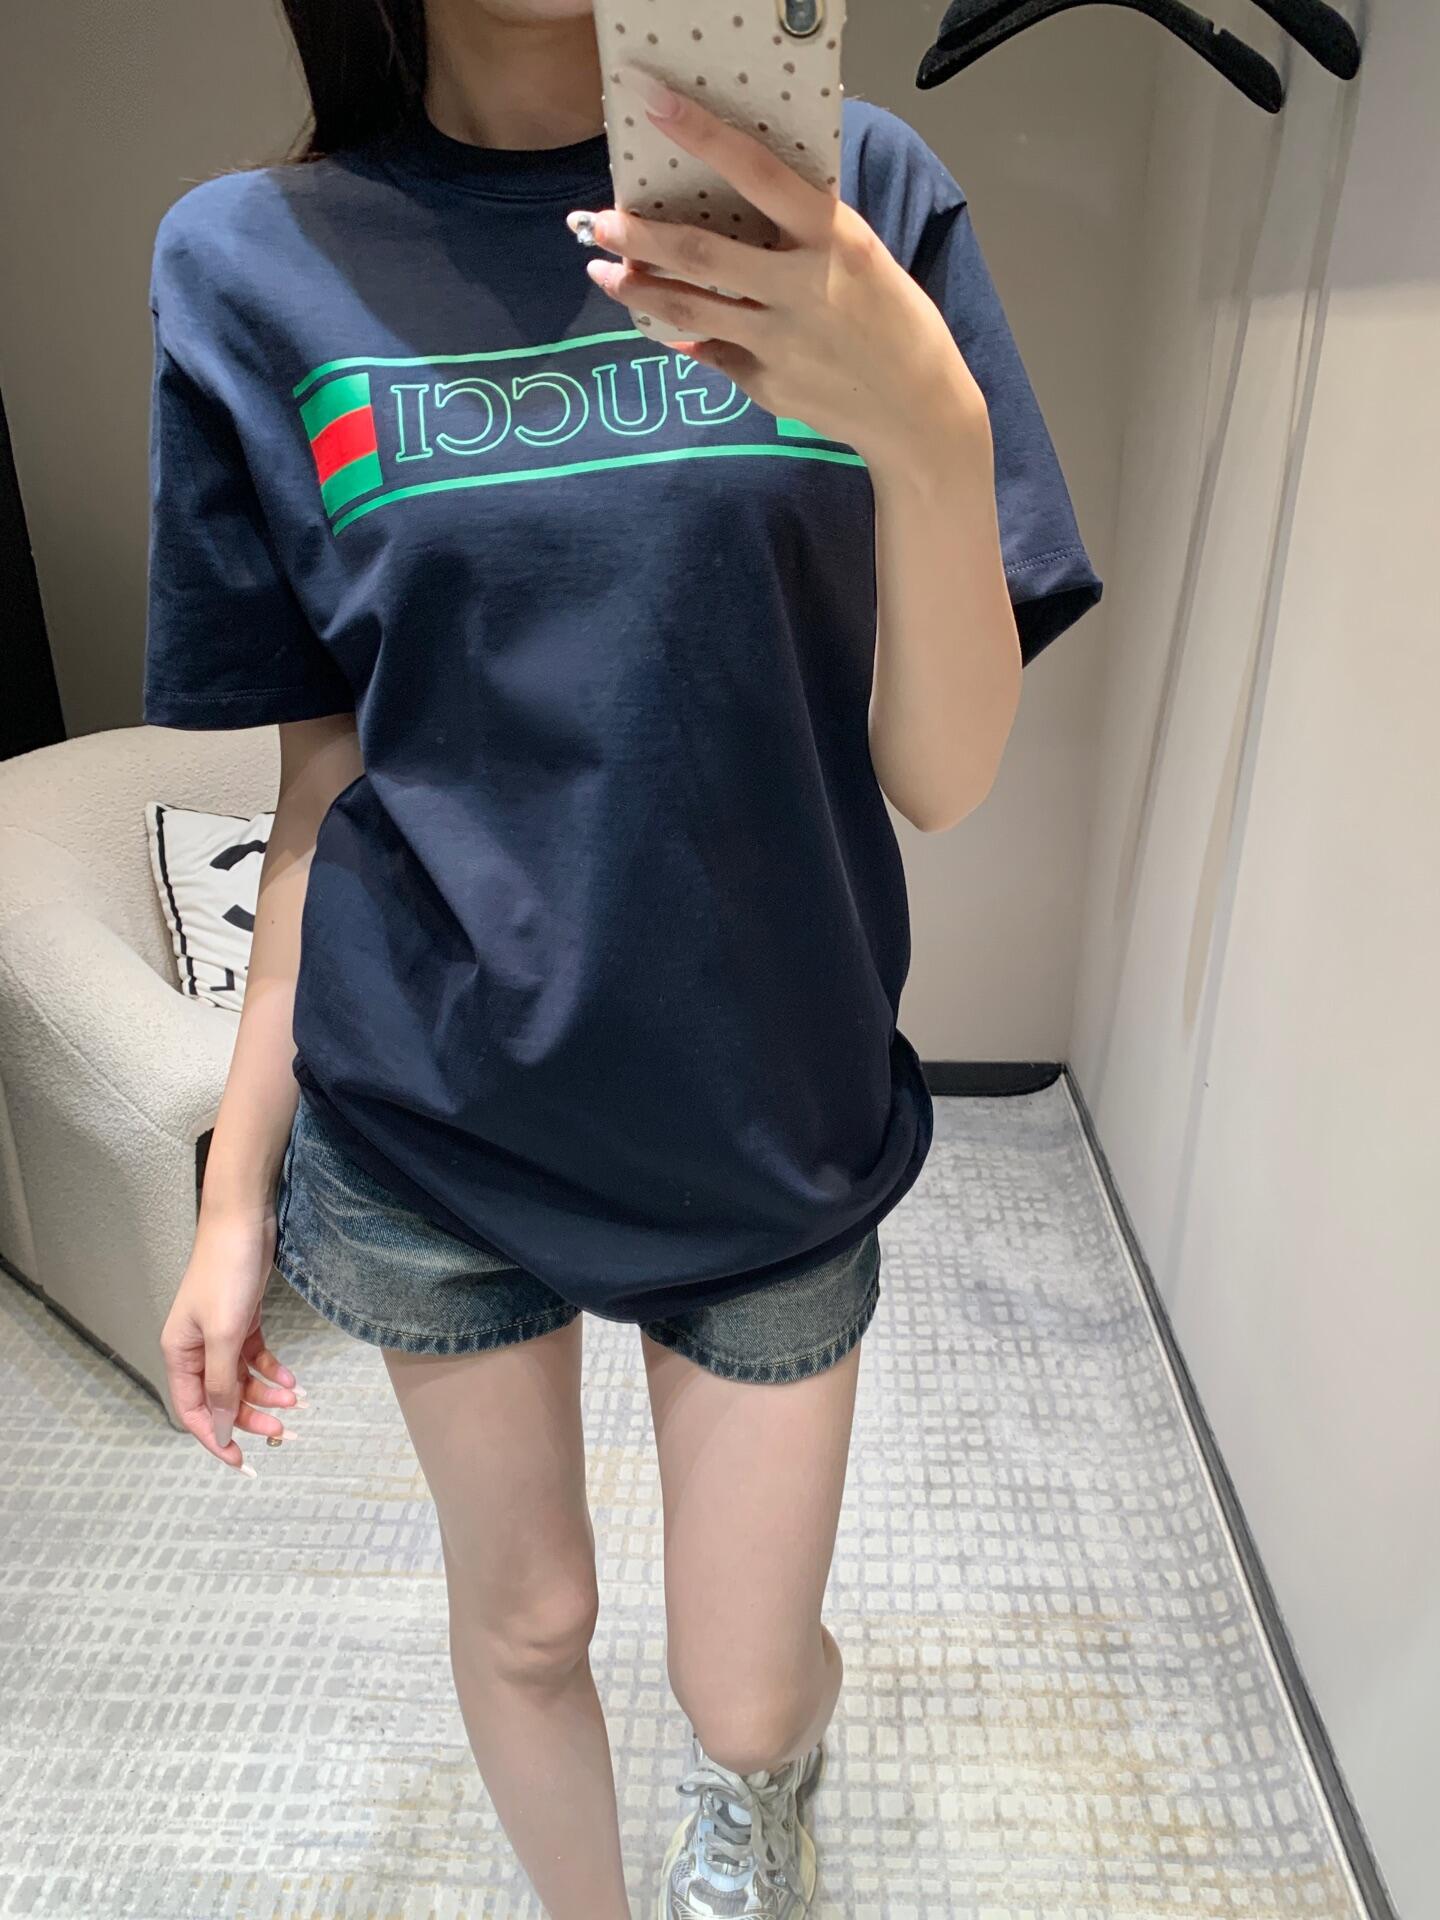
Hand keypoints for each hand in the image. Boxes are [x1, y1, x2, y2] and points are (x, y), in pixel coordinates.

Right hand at [159, 1203, 304, 1475]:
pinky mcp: (241, 1319)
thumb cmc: (227, 1272)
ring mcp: (219, 1334)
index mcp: (179, 1354)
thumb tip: (219, 1428)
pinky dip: (273, 1370)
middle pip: (222, 1398)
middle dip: (251, 1415)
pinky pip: (255, 1357)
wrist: (244, 1221)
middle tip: (283, 1429)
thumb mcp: (224, 1334)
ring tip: (297, 1401)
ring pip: (242, 1379)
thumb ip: (222, 1384)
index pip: (194, 1410)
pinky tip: (292, 1379)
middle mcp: (196, 1348)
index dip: (216, 1438)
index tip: (242, 1460)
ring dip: (267, 1393)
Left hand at [570, 64, 990, 466]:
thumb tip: (738, 208)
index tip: (655, 105)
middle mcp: (801, 287)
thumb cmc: (893, 321)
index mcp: (832, 238)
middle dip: (638, 234)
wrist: (917, 412)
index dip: (702, 136)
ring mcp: (778, 341)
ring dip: (636, 288)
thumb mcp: (862, 257)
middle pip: (699, 252)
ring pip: (688, 307)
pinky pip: (709, 350)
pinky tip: (658, 320)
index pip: (758, 173)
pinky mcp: (765, 384)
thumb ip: (804, 233)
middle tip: (599, 220)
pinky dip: (682, 333)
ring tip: (604, 270)